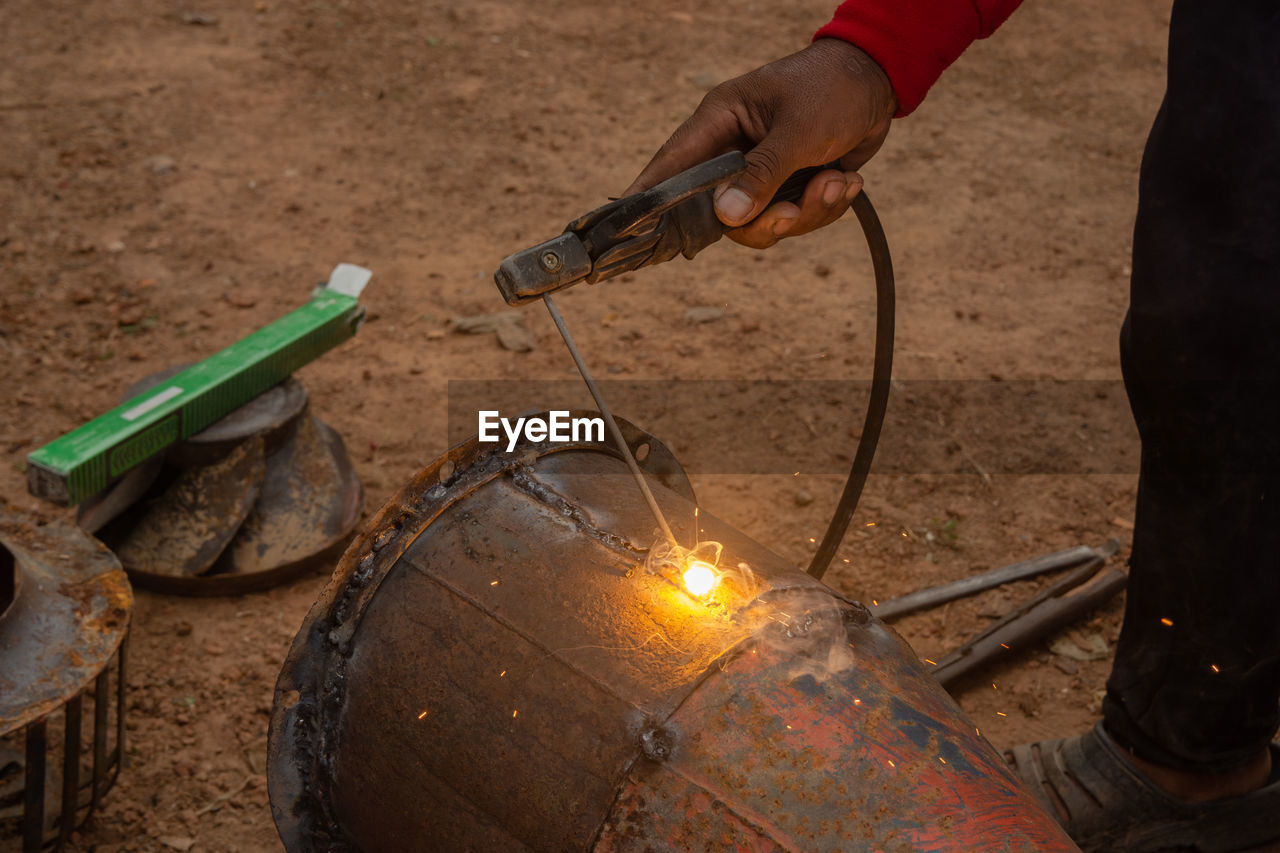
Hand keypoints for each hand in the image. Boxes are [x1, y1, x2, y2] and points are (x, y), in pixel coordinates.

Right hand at [624, 39, 896, 247]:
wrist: (880, 84)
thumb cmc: (832, 90)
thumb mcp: (799, 131)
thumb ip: (762, 174)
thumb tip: (726, 217)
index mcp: (720, 122)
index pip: (671, 166)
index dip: (647, 199)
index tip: (622, 229)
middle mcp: (733, 151)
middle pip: (721, 215)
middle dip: (764, 222)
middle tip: (792, 212)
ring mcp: (761, 172)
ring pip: (761, 223)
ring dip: (804, 213)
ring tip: (835, 183)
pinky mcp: (788, 186)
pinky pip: (793, 219)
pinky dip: (823, 208)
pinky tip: (844, 180)